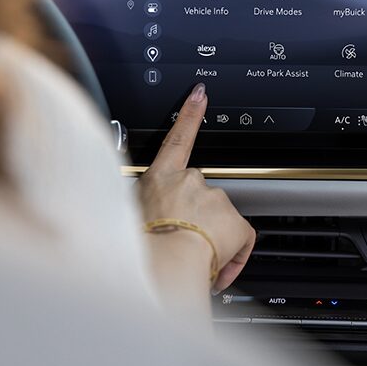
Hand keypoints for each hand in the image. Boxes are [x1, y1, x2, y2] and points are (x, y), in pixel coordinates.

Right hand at [136, 83, 255, 292]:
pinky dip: (231, 257)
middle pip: (200, 199)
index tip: (201, 94)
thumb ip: (142, 209)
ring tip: (190, 261)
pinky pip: (239, 240)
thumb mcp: (127, 220)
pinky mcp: (236, 219)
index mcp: (160, 178)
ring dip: (209, 241)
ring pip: (218, 222)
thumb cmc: (140, 252)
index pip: (176, 138)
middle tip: (181, 245)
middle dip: (196, 221)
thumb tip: (142, 219)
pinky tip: (216, 271)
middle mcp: (190, 182)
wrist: (162, 268)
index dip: (190, 114)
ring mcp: (215, 198)